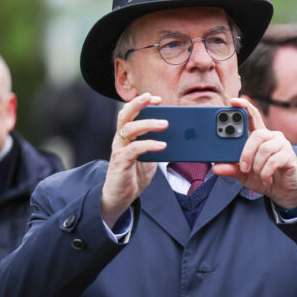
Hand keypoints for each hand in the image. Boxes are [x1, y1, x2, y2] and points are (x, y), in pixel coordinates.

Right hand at [101, 93, 166, 226]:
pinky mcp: (120, 162)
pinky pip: (135, 149)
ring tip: (164, 123)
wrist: (121, 198)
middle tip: (152, 98)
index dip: (142, 104)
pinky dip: (149, 144)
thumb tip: (177, 137)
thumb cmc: (134, 176)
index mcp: (126, 136)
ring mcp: (119, 150)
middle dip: (138, 104)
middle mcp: (120, 140)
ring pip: (129, 128)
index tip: (157, 99)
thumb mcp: (149, 158)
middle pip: (125, 115)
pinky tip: (162, 145)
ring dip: (148, 123)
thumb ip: (157, 146)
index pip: (131, 114)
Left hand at [212, 97, 296, 208]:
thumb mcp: (243, 174)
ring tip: (257, 174)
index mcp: (259, 137)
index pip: (252, 116)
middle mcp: (271, 137)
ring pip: (264, 149)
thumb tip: (216, 167)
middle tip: (243, 167)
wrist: (282, 191)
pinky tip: (266, 179)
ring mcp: (282, 145)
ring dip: (256, 165)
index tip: (232, 101)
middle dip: (246, 152)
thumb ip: (231, 169)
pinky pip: (273, 161)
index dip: (244, 106)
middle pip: (257, 134)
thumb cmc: (263, 177)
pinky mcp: (289, 156)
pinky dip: (266, 173)